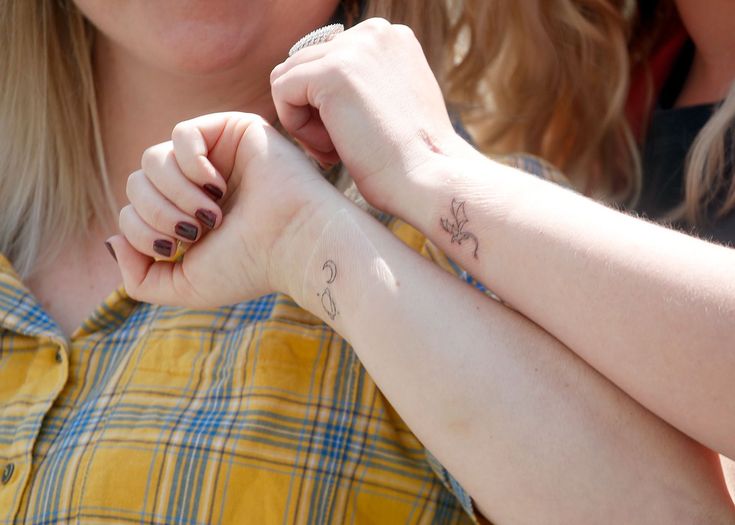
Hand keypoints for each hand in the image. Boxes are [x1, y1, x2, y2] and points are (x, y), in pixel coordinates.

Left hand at [106, 112, 336, 306]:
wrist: (295, 243)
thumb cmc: (249, 266)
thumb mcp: (184, 287)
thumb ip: (139, 278)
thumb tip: (112, 239)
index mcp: (186, 215)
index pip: (133, 210)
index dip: (142, 230)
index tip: (181, 248)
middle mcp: (198, 184)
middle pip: (137, 182)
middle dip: (157, 212)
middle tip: (197, 231)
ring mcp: (215, 155)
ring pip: (153, 159)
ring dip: (174, 193)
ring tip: (211, 212)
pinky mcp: (232, 129)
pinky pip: (182, 133)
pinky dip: (191, 163)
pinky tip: (217, 184)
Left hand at [270, 18, 471, 213]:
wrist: (429, 178)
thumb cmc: (413, 159)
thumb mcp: (393, 103)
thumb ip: (363, 83)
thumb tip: (319, 88)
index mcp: (389, 36)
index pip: (327, 57)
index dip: (328, 103)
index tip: (354, 136)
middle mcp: (374, 31)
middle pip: (305, 65)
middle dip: (314, 113)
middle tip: (339, 149)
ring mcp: (353, 48)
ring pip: (290, 78)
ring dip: (304, 121)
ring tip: (335, 151)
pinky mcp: (331, 72)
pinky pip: (281, 91)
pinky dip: (295, 126)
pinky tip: (329, 150)